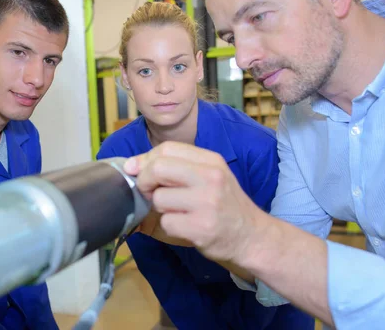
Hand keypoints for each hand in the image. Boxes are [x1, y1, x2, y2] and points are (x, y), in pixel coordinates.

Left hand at [124, 141, 265, 265]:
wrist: (252, 236)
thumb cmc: (224, 204)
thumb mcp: (208, 176)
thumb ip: (175, 166)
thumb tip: (131, 165)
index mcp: (211, 161)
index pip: (167, 149)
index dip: (145, 159)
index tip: (137, 171)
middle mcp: (211, 177)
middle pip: (158, 168)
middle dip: (145, 181)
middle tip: (150, 193)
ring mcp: (207, 203)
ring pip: (159, 198)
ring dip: (160, 209)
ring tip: (179, 212)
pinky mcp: (201, 227)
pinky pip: (166, 223)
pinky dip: (170, 227)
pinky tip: (186, 227)